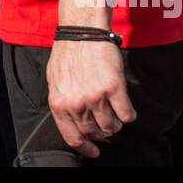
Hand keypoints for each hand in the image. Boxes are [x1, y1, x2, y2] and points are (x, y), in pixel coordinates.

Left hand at [46, 40, 135, 159]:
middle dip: (102, 133)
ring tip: (115, 113)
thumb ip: (63, 102)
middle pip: (94, 133)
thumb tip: (73, 122)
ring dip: (115, 124)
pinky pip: (127, 115)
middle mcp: (77, 103)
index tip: (94, 151)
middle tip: (107, 125)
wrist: (82, 31)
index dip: (86, 148)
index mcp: (59, 103)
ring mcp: (96, 96)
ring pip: (112, 126)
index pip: (73, 137)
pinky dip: (128, 115)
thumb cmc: (68, 53)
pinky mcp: (114, 88)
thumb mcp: (54, 80)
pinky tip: (125, 107)